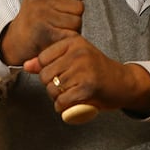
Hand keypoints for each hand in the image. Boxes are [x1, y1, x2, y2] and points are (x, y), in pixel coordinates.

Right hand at [0, 0, 92, 65]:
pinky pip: (71, 35)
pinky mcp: (44, 32)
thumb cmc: (35, 21)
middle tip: (59, 24)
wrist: (15, 43)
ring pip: (77, 22)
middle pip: (78, 7)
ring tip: (57, 32)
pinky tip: (57, 40)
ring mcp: (39, 15)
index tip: (59, 10)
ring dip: (72, 30)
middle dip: (74, 18)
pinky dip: (67, 40)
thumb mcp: (49, 0)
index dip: (73, 2)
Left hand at [25, 38, 149, 116]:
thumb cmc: (97, 70)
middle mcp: (78, 52)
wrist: (123, 82)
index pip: (42, 58)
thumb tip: (26, 65)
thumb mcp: (74, 58)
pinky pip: (62, 101)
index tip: (61, 74)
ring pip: (52, 89)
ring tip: (70, 94)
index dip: (47, 71)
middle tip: (66, 87)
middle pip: (45, 75)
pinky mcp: (88, 86)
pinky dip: (63, 107)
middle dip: (51, 86)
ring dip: (57, 98)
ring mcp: (84, 68)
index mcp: (73, 41)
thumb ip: (50, 60)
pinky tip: (72, 104)